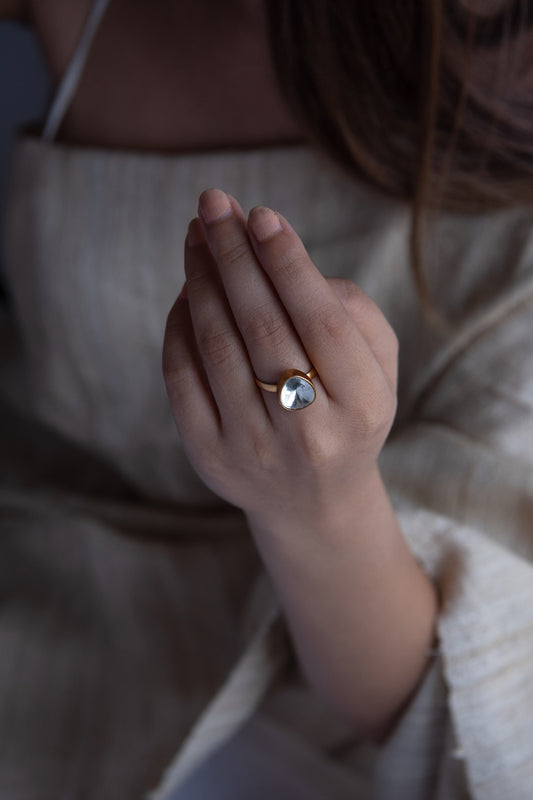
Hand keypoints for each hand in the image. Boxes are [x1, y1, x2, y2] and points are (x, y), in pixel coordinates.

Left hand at [163, 189, 398, 524]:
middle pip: (262, 326)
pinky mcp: (209, 455)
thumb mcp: (378, 369)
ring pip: (216, 346)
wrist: (314, 499)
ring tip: (197, 234)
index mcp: (363, 405)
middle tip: (214, 204)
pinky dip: (179, 324)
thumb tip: (282, 259)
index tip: (261, 214)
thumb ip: (352, 312)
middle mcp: (309, 432)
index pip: (323, 321)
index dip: (289, 264)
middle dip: (234, 255)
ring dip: (201, 279)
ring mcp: (253, 447)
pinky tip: (189, 289)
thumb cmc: (348, 413)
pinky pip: (182, 376)